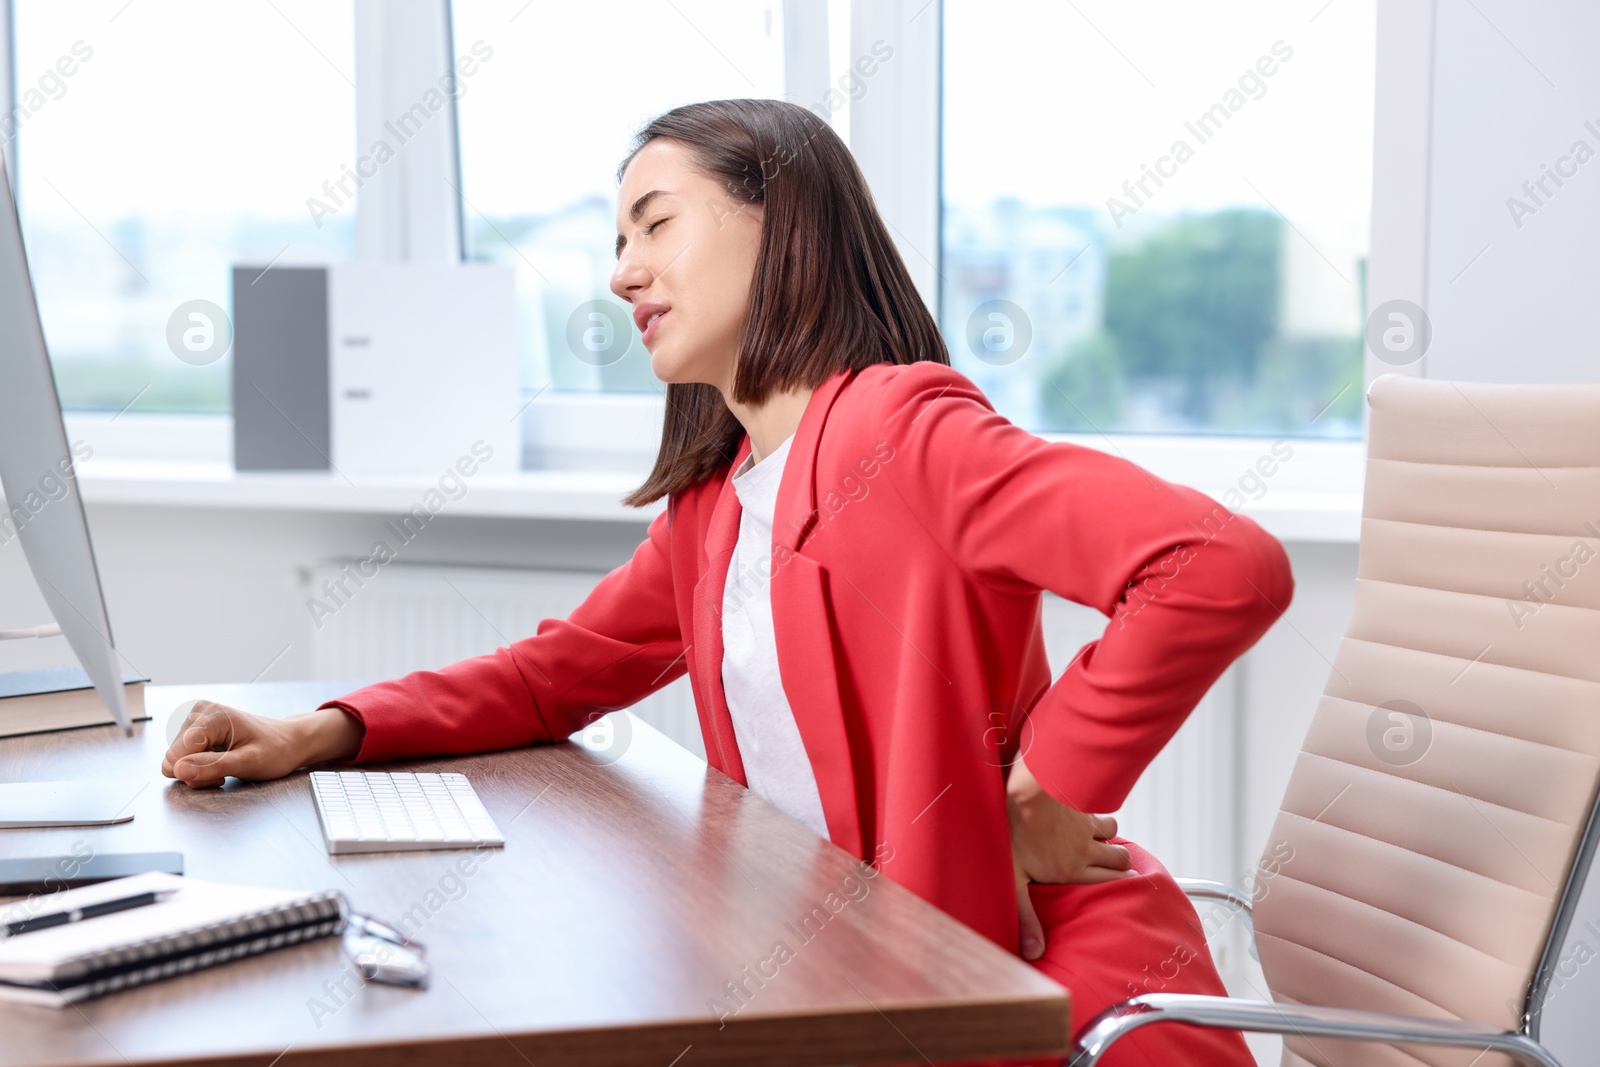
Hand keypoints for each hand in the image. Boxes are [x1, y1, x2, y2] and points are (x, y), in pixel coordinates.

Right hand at [160, 701, 363, 787]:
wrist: (288, 741)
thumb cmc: (276, 750)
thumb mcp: (249, 762)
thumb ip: (213, 766)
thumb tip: (178, 770)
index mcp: (210, 716)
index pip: (175, 756)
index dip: (195, 773)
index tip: (222, 774)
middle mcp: (198, 713)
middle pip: (174, 759)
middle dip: (197, 773)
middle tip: (226, 771)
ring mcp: (195, 720)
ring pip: (176, 761)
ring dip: (199, 771)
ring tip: (226, 766)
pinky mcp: (195, 730)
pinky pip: (183, 758)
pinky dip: (200, 767)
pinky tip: (220, 762)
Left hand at [1006, 751, 1133, 959]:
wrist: (1026, 790)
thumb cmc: (1015, 833)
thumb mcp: (1014, 881)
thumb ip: (1026, 917)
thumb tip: (1034, 953)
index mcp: (1072, 870)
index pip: (1110, 883)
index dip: (1124, 886)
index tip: (1132, 889)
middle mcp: (1086, 850)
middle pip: (1119, 860)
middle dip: (1123, 865)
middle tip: (1121, 870)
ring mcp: (1086, 827)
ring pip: (1113, 836)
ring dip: (1111, 840)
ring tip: (1103, 844)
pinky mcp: (1082, 807)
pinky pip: (1103, 816)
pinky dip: (1101, 820)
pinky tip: (1091, 819)